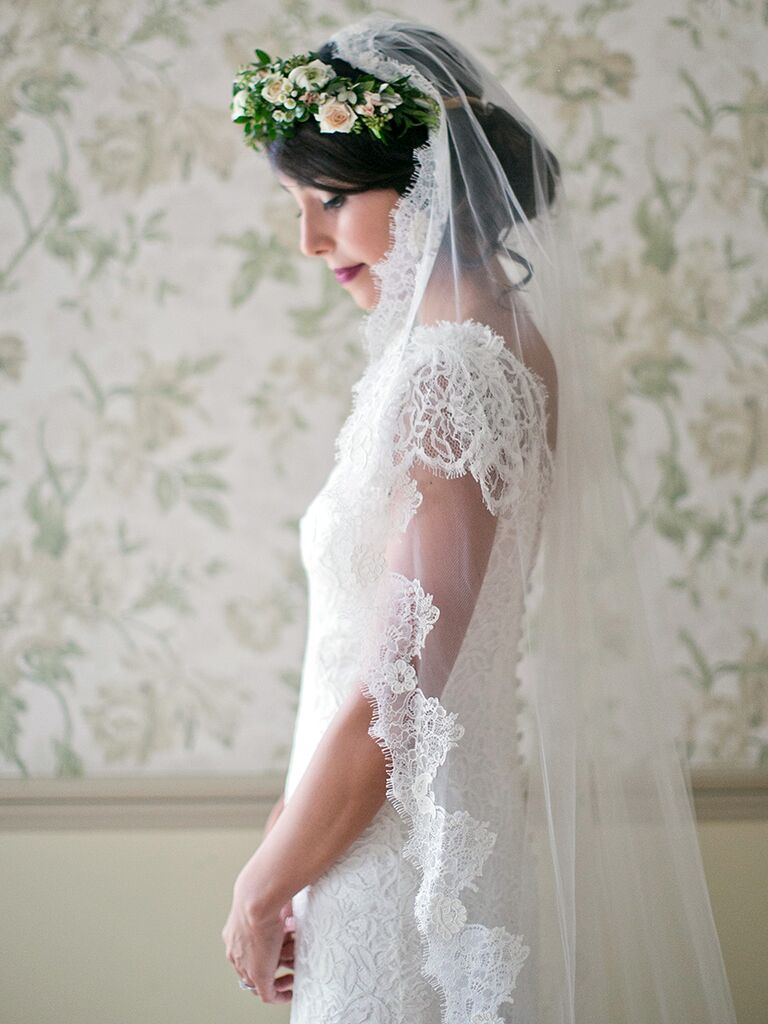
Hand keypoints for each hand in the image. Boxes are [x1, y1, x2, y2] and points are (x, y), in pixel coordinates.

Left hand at [222, 888, 294, 1002]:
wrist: (256, 900)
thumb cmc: (262, 891)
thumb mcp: (262, 898)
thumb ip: (267, 903)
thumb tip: (281, 895)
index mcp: (233, 933)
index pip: (244, 952)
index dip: (261, 953)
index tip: (275, 950)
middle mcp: (236, 951)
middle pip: (250, 966)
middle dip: (270, 964)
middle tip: (286, 960)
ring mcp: (246, 965)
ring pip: (261, 978)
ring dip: (279, 975)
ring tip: (293, 970)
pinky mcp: (258, 975)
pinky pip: (268, 994)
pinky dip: (280, 996)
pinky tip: (290, 992)